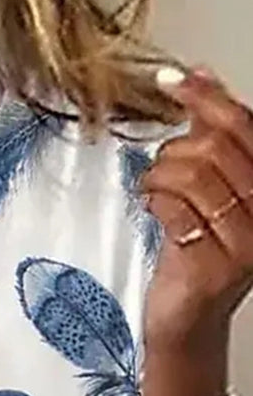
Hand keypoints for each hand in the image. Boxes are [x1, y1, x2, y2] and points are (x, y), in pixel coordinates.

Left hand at [141, 67, 252, 356]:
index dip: (206, 97)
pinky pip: (173, 209)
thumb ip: (210, 134)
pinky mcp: (212, 266)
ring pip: (192, 175)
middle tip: (161, 167)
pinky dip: (152, 200)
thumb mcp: (212, 188)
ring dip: (159, 175)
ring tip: (154, 191)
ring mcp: (245, 243)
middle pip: (216, 147)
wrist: (188, 320)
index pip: (245, 126)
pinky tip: (152, 208)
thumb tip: (202, 75)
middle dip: (175, 149)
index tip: (170, 80)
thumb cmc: (198, 253)